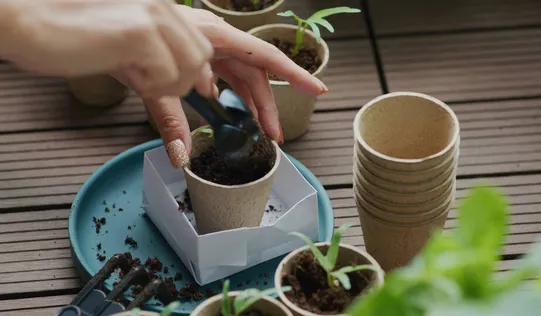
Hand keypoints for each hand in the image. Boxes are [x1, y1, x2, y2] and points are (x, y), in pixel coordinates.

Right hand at [0, 0, 214, 97]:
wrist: (30, 23)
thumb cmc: (72, 36)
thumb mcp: (130, 43)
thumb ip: (165, 55)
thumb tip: (202, 82)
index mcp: (161, 7)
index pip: (203, 44)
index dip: (200, 73)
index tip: (198, 89)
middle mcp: (162, 7)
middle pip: (202, 58)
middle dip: (182, 81)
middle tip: (149, 82)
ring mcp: (154, 18)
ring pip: (190, 69)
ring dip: (165, 85)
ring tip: (135, 76)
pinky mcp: (140, 34)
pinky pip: (167, 76)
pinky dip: (148, 85)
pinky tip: (124, 71)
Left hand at [146, 5, 327, 167]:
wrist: (110, 29)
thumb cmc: (131, 44)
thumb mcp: (151, 87)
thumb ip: (170, 121)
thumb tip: (181, 156)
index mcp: (213, 37)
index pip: (264, 57)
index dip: (293, 74)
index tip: (316, 89)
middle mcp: (217, 39)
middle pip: (255, 74)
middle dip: (267, 106)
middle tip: (273, 135)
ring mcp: (210, 46)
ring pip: (242, 77)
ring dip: (251, 104)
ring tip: (258, 130)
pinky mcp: (201, 53)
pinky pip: (226, 75)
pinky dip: (231, 95)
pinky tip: (229, 111)